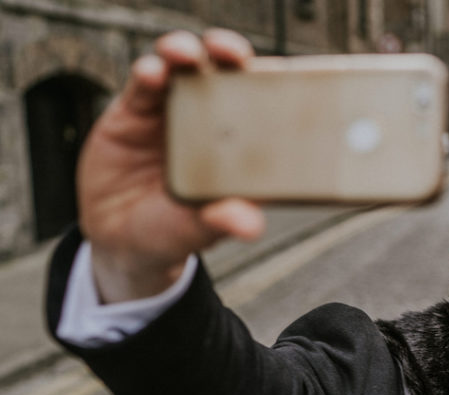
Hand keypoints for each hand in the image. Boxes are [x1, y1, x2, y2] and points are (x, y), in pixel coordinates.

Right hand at [78, 29, 265, 302]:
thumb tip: (249, 224)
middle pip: (227, 76)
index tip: (280, 78)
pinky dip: (149, 72)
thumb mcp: (195, 232)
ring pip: (186, 69)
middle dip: (232, 56)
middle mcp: (213, 124)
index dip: (273, 88)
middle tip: (233, 53)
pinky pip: (145, 83)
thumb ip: (220, 222)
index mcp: (241, 150)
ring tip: (185, 55)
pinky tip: (151, 73)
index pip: (264, 109)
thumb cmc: (171, 233)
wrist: (118, 239)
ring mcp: (175, 112)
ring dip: (187, 52)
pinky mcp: (137, 110)